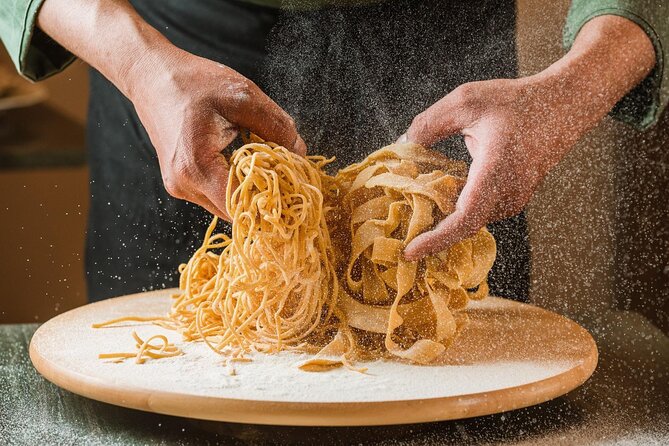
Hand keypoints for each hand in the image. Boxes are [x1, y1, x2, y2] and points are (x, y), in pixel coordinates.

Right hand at [128, 47, 305, 219]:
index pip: (241, 206)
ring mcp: (179, 186)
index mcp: (196, 166)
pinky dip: (235, 185)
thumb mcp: (242, 96)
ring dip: (249, 192)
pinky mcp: (180, 182)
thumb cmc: (192, 82)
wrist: (150, 75)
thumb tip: (300, 152)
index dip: (270, 202)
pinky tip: (248, 166)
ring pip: (226, 206)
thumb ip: (276, 125)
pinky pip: (216, 195)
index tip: (293, 189)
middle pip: (235, 212)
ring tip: (269, 169)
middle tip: (288, 179)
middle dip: (263, 199)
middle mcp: (184, 185)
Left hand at [401, 15, 654, 260]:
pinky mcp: (515, 199)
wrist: (565, 105)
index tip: (410, 252)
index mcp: (497, 170)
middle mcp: (509, 193)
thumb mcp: (465, 102)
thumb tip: (402, 146)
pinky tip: (436, 198)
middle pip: (462, 226)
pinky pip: (480, 211)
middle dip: (430, 234)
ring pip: (470, 219)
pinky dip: (457, 210)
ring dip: (443, 220)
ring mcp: (515, 199)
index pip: (464, 218)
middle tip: (398, 235)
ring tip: (410, 215)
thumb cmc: (516, 101)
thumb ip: (429, 124)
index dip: (435, 239)